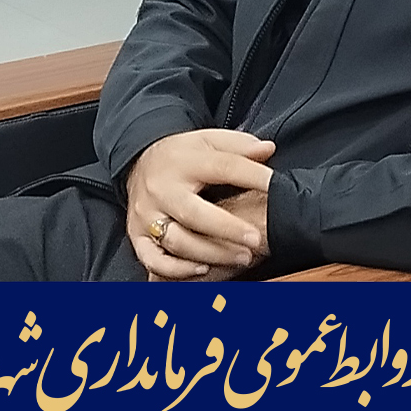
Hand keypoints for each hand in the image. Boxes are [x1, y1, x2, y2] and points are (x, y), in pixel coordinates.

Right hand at [125, 129, 274, 280]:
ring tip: (242, 257)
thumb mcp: (208, 141)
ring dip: (212, 253)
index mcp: (184, 162)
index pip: (222, 167)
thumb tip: (268, 150)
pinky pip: (153, 259)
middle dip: (228, 229)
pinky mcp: (136, 234)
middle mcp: (162, 189)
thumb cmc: (181, 156)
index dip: (252, 175)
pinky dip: (176, 269)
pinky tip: (202, 269)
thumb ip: (239, 145)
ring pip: (178, 241)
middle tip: (256, 239)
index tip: (274, 185)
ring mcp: (147, 215)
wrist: (137, 161)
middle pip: (195, 214)